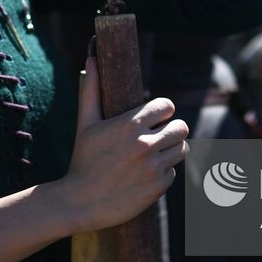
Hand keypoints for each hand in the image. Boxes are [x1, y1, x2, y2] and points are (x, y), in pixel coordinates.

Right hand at [57, 56, 188, 233]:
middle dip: (171, 129)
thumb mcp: (85, 123)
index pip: (167, 106)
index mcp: (130, 125)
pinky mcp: (158, 188)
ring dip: (171, 150)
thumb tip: (90, 59)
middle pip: (181, 127)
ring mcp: (153, 167)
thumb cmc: (82, 160)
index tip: (154, 117)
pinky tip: (145, 175)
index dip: (161, 111)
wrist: (79, 203)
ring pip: (182, 149)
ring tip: (154, 153)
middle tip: (158, 135)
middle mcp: (145, 144)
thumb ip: (91, 89)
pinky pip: (173, 173)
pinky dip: (162, 173)